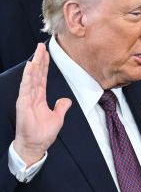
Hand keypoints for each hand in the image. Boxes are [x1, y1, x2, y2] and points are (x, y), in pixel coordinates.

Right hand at [13, 44, 70, 166]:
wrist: (35, 145)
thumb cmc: (43, 134)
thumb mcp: (57, 118)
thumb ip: (61, 107)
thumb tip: (66, 100)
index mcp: (40, 98)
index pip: (42, 78)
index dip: (45, 65)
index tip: (46, 54)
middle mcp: (32, 96)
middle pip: (37, 74)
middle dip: (40, 60)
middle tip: (41, 46)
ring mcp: (27, 98)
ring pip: (32, 77)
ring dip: (35, 64)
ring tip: (38, 51)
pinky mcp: (24, 103)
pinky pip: (27, 87)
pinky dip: (29, 76)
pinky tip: (32, 66)